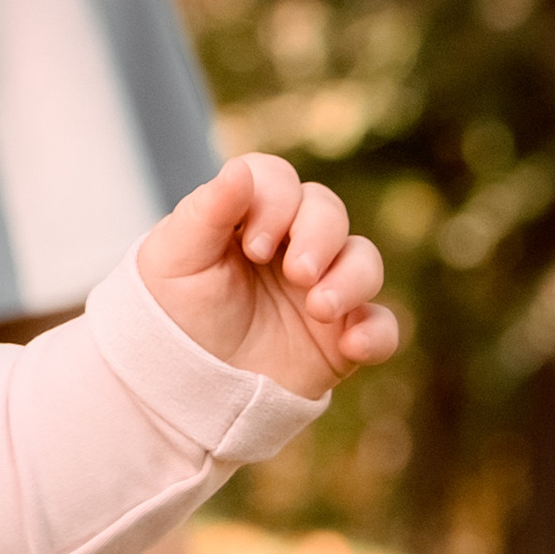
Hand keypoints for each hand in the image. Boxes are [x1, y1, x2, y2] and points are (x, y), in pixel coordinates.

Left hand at [136, 155, 397, 401]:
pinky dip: (377, 333)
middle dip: (319, 236)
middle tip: (296, 273)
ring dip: (352, 279)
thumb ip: (207, 212)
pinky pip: (381, 326)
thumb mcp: (175, 260)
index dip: (276, 202)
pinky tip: (351, 345)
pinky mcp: (341, 336)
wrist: (184, 383)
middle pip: (328, 210)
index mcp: (248, 216)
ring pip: (364, 260)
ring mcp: (321, 288)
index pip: (279, 180)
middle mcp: (291, 244)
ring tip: (319, 308)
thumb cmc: (173, 311)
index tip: (254, 247)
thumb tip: (240, 170)